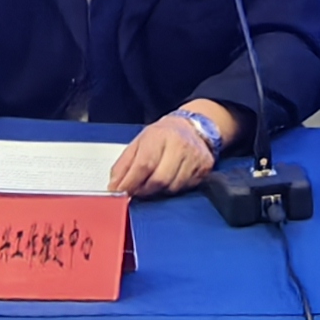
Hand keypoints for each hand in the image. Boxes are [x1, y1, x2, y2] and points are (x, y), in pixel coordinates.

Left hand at [110, 101, 234, 196]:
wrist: (192, 126)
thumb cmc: (162, 136)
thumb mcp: (138, 144)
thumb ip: (123, 165)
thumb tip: (114, 187)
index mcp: (159, 136)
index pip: (144, 164)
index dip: (131, 183)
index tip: (122, 193)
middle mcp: (180, 144)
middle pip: (159, 179)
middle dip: (145, 190)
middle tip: (139, 191)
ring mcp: (195, 156)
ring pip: (173, 187)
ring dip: (160, 191)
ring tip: (156, 181)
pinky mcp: (205, 166)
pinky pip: (187, 187)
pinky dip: (175, 188)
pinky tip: (172, 178)